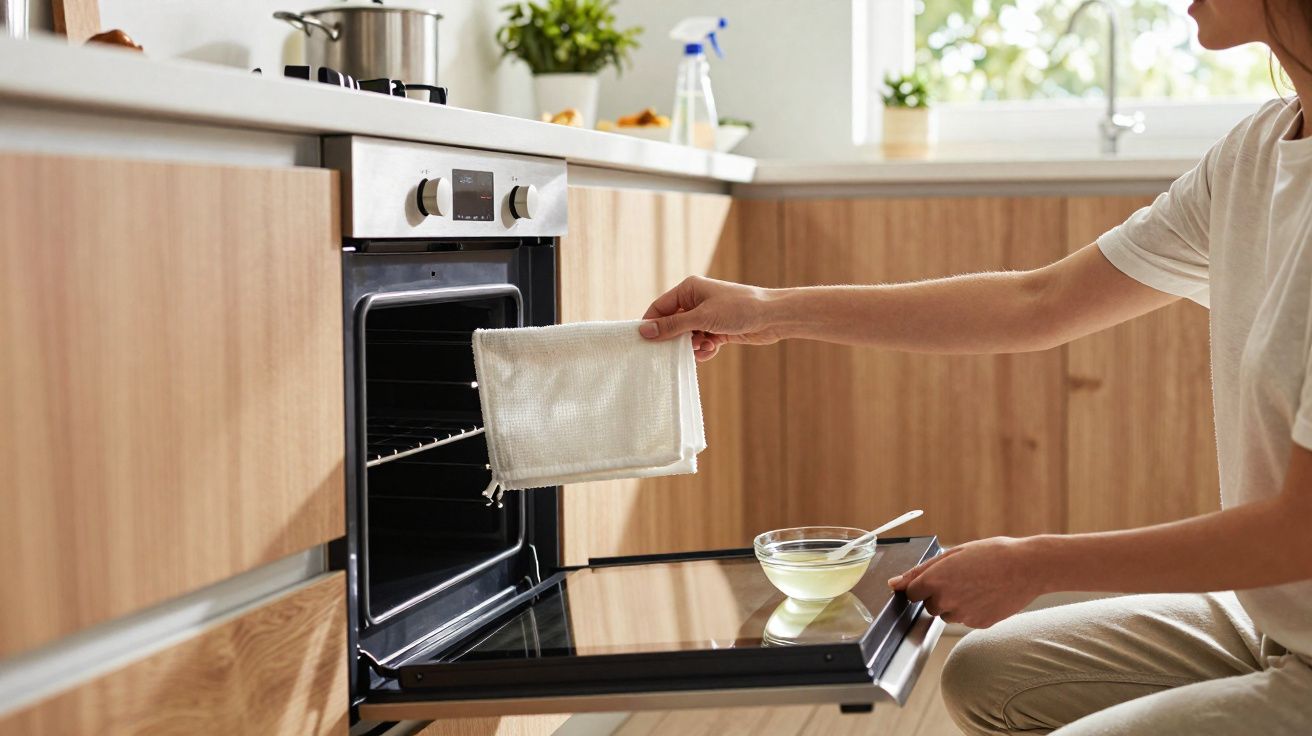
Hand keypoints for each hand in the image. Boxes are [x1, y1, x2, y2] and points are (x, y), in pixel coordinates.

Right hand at [639, 276, 783, 360]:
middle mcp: (696, 301)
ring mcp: (707, 316)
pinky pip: (701, 342)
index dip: (651, 325)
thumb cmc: (739, 309)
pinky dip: (704, 349)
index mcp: (689, 289)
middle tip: (675, 352)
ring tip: (704, 347)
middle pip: (672, 324)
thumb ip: (672, 326)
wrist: (772, 317)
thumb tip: (644, 331)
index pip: (659, 307)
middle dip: (676, 339)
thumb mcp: (701, 318)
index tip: (644, 343)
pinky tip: (713, 349)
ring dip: (692, 346)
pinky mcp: (718, 329)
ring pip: (687, 336)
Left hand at [888, 537, 1046, 628]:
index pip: (912, 593)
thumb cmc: (990, 554)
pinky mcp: (978, 624)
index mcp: (934, 581)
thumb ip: (919, 571)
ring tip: (976, 585)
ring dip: (955, 603)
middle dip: (939, 594)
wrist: (1026, 567)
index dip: (922, 585)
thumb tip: (893, 584)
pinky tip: (986, 595)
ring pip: (947, 614)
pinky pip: (966, 619)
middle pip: (929, 605)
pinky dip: (972, 610)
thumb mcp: (952, 555)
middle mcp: (945, 601)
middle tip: (962, 578)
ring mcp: (962, 615)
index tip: (934, 579)